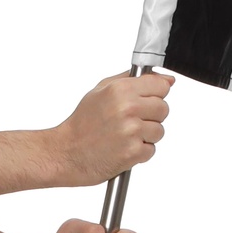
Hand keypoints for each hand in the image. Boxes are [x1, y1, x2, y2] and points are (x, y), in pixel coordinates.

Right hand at [50, 72, 173, 187]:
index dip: (155, 94)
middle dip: (151, 116)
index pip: (161, 85)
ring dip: (146, 136)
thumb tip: (167, 79)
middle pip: (164, 108)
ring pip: (159, 130)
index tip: (146, 100)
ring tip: (124, 136)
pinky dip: (140, 152)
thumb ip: (133, 79)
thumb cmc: (82, 123)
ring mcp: (131, 131)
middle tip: (131, 121)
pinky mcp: (133, 152)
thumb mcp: (101, 90)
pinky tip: (123, 148)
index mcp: (121, 89)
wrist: (65, 153)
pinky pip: (151, 150)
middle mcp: (128, 108)